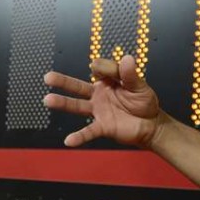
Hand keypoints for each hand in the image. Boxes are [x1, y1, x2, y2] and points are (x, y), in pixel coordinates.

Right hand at [43, 55, 163, 148]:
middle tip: (48, 77)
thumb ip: (131, 74)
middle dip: (62, 81)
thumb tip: (127, 58)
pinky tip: (68, 141)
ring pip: (77, 106)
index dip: (106, 68)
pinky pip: (88, 131)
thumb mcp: (140, 86)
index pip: (98, 68)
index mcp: (107, 81)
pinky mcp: (103, 126)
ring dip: (63, 103)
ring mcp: (98, 111)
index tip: (118, 71)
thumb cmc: (144, 102)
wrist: (151, 125)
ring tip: (47, 100)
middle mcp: (98, 94)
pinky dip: (79, 137)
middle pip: (77, 86)